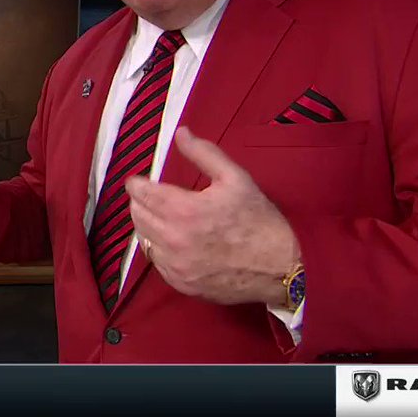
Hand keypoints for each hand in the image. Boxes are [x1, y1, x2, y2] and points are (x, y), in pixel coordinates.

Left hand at [127, 126, 299, 305]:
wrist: (281, 268)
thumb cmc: (258, 220)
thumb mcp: (235, 178)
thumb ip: (203, 153)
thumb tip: (181, 133)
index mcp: (184, 211)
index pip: (142, 194)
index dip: (136, 184)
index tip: (138, 181)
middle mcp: (173, 240)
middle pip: (137, 216)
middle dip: (140, 202)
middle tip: (150, 196)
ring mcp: (175, 266)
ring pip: (143, 240)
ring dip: (147, 225)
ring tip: (161, 216)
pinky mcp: (181, 284)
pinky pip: (156, 262)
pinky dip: (158, 248)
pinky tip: (173, 241)